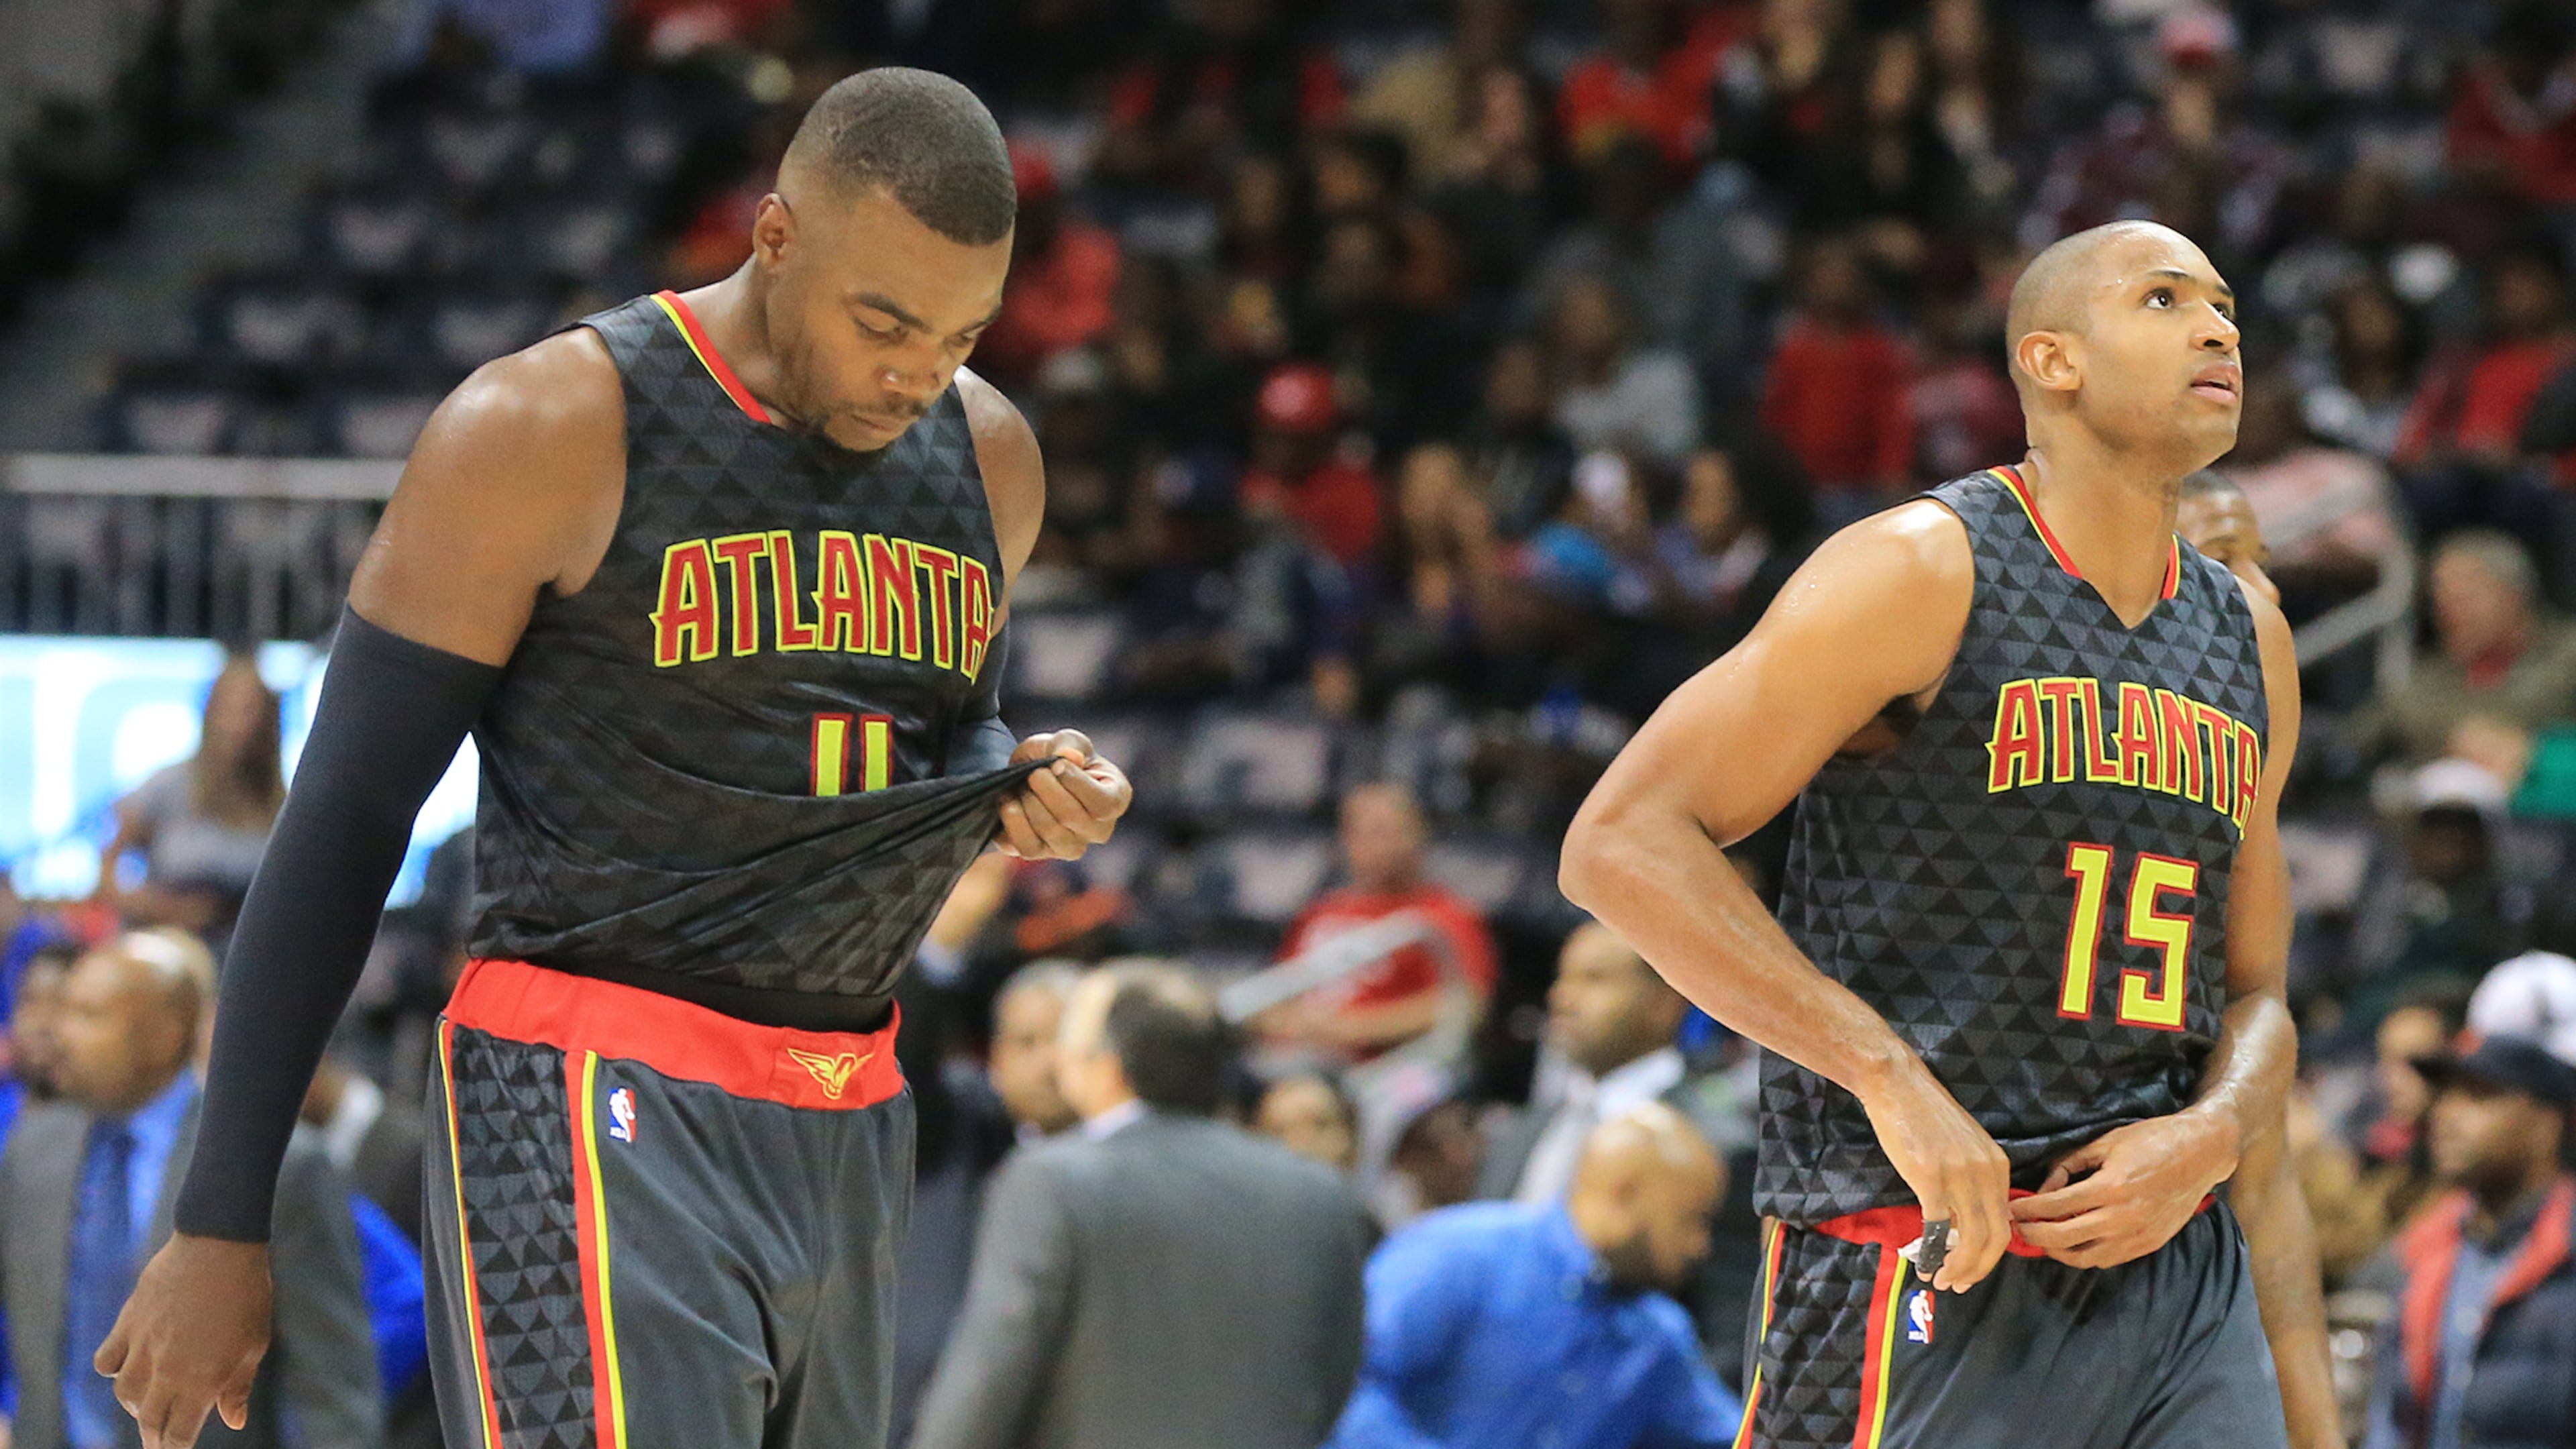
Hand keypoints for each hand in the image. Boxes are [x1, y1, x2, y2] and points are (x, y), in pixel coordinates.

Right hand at [96, 1233, 270, 1448]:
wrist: (219, 1246)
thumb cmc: (247, 1296)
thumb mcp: (254, 1345)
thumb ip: (238, 1388)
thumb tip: (234, 1422)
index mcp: (201, 1382)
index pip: (179, 1434)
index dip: (176, 1448)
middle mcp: (166, 1371)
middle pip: (148, 1419)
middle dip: (154, 1436)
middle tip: (159, 1440)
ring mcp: (142, 1348)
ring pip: (124, 1394)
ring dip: (135, 1405)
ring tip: (148, 1402)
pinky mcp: (127, 1324)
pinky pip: (106, 1360)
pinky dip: (112, 1369)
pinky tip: (125, 1366)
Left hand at [995, 730, 1131, 860]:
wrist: (1030, 773)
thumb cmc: (1057, 756)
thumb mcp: (1065, 740)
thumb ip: (1069, 744)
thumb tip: (1070, 757)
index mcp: (1115, 798)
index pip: (1104, 804)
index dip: (1077, 785)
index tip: (1055, 765)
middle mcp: (1098, 829)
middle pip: (1073, 819)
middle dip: (1047, 791)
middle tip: (1034, 773)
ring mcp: (1071, 846)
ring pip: (1050, 833)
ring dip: (1030, 804)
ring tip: (1022, 785)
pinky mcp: (1041, 853)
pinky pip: (1027, 847)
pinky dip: (1013, 821)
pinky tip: (1009, 802)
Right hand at [1858, 1063, 2011, 1291]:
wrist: (1897, 1084)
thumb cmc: (1924, 1114)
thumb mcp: (1964, 1146)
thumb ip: (1973, 1178)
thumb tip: (1967, 1219)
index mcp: (1997, 1166)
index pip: (2005, 1224)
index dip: (1988, 1256)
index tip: (1969, 1271)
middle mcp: (1986, 1173)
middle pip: (1995, 1238)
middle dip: (1977, 1270)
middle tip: (1957, 1285)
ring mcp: (1960, 1175)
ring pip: (1971, 1238)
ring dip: (1957, 1267)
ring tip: (1939, 1279)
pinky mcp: (1930, 1177)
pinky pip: (1938, 1226)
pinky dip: (1932, 1250)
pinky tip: (1922, 1260)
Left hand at [2011, 1110, 2238, 1268]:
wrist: (2202, 1153)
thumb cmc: (2152, 1140)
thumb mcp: (2105, 1142)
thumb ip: (2070, 1165)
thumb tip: (2046, 1188)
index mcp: (2110, 1187)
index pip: (2055, 1207)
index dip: (2028, 1209)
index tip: (2011, 1208)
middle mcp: (2123, 1217)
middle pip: (2063, 1238)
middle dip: (2034, 1235)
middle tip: (2018, 1227)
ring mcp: (2138, 1235)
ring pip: (2085, 1258)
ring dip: (2057, 1251)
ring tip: (2042, 1238)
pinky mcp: (2150, 1244)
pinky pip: (2108, 1259)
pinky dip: (2085, 1255)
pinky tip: (2073, 1243)